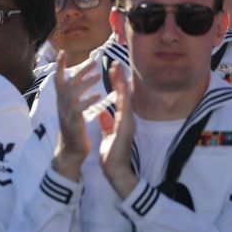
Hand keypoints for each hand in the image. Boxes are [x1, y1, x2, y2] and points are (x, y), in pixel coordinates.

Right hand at [52, 51, 101, 181]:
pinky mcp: (73, 122)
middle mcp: (61, 105)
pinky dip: (88, 100)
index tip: (63, 53)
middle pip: (67, 82)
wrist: (71, 153)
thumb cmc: (75, 134)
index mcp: (62, 102)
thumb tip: (81, 91)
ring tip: (98, 75)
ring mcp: (66, 113)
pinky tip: (98, 95)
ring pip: (72, 92)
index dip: (60, 66)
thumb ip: (75, 102)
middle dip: (79, 71)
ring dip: (85, 82)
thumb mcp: (72, 114)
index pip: (59, 80)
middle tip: (93, 61)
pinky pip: (79, 107)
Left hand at [97, 62, 137, 197]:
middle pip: (124, 94)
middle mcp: (126, 118)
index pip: (118, 97)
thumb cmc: (113, 153)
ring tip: (118, 70)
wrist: (116, 169)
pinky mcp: (125, 129)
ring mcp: (127, 122)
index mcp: (121, 119)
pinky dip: (122, 100)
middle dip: (120, 79)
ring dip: (122, 84)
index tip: (112, 69)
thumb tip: (104, 113)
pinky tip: (121, 90)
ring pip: (125, 99)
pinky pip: (124, 111)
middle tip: (116, 62)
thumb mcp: (108, 134)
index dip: (116, 84)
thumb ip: (107, 123)